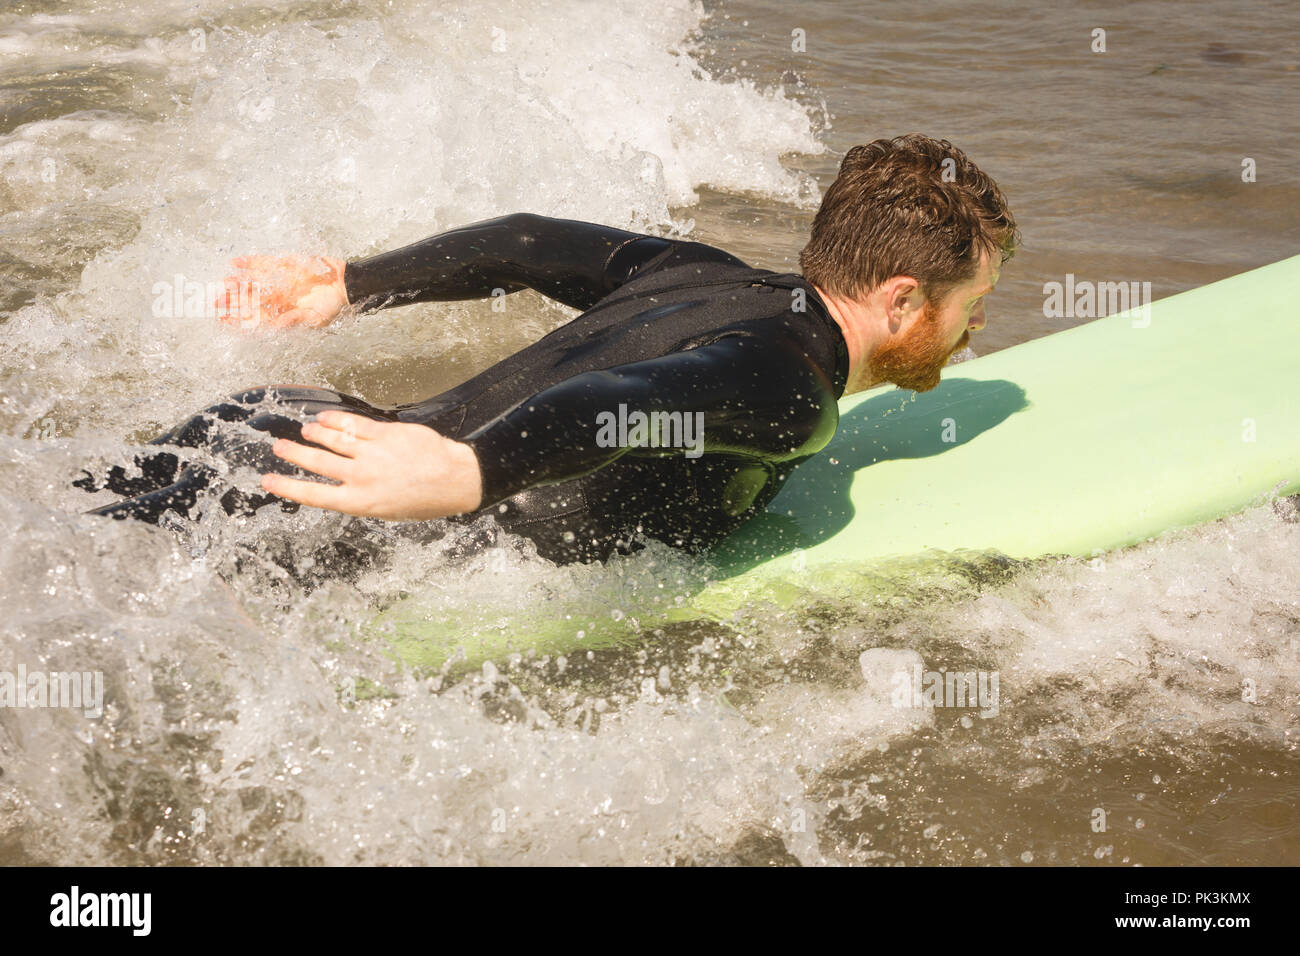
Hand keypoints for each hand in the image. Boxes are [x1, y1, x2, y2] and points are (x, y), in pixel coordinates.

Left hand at [216, 254, 348, 328]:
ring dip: (237, 282)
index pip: (253, 319)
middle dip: (231, 301)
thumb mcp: (315, 319)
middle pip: (248, 300)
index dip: (238, 320)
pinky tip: (235, 263)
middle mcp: (275, 299)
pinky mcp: (283, 266)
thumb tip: (276, 326)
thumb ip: (294, 321)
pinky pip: (262, 264)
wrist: (344, 284)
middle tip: (213, 301)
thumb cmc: (331, 306)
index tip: (222, 320)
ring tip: (223, 282)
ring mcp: (278, 282)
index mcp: (280, 314)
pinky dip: (249, 263)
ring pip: (252, 282)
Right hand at [262, 412, 483, 519]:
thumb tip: (339, 484)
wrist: (453, 480)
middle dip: (294, 453)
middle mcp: (362, 478)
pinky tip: (325, 418)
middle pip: (317, 462)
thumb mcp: (386, 509)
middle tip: (278, 447)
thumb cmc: (423, 499)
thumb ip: (359, 495)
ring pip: (333, 439)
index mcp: (360, 502)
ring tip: (305, 431)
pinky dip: (335, 420)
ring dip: (315, 434)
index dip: (288, 487)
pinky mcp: (385, 434)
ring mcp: (373, 454)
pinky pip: (353, 424)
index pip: (313, 495)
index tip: (269, 481)